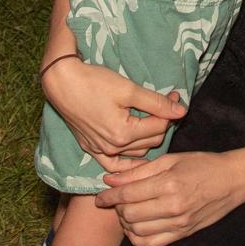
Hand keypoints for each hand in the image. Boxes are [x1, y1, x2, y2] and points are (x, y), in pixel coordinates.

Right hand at [42, 55, 185, 171]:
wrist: (63, 83)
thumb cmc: (95, 82)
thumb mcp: (129, 89)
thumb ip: (156, 102)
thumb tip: (181, 111)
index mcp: (124, 134)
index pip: (160, 127)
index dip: (171, 109)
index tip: (176, 94)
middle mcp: (113, 148)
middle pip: (151, 140)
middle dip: (162, 121)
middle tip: (166, 102)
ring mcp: (101, 150)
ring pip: (137, 151)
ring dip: (148, 136)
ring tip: (152, 117)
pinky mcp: (91, 148)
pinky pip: (115, 163)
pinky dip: (128, 159)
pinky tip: (137, 152)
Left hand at [94, 149, 244, 245]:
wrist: (231, 180)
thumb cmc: (202, 164)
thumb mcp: (171, 159)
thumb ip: (140, 170)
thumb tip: (111, 179)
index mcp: (169, 183)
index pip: (128, 194)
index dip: (109, 196)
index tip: (100, 195)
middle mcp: (172, 206)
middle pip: (129, 215)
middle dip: (117, 208)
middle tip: (117, 200)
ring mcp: (178, 223)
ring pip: (137, 231)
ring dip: (126, 222)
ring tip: (128, 211)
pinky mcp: (182, 234)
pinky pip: (151, 243)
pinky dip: (138, 237)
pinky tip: (138, 225)